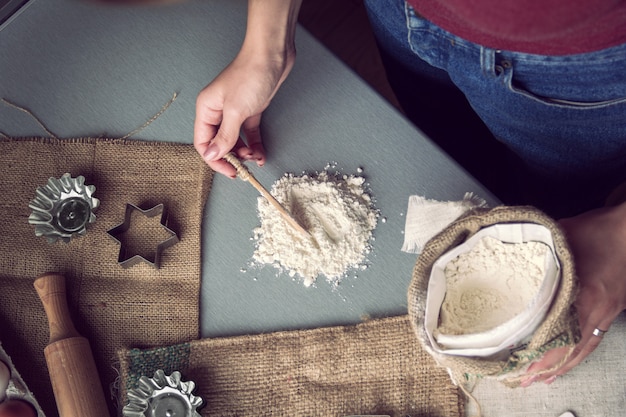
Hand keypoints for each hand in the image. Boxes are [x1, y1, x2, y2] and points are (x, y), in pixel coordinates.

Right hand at [193, 0, 300, 176]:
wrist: (272, 55)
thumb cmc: (250, 75)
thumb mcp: (235, 111)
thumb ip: (225, 136)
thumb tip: (213, 154)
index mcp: (206, 109)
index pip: (203, 142)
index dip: (215, 159)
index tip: (230, 171)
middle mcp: (218, 111)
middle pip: (219, 143)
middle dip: (232, 158)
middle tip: (244, 169)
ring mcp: (234, 111)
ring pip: (235, 141)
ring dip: (244, 153)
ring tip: (255, 158)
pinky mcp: (250, 110)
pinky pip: (249, 134)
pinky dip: (255, 145)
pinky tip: (261, 154)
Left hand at [521, 201, 625, 385]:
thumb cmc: (600, 231)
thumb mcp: (563, 237)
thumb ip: (538, 251)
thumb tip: (511, 251)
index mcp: (586, 294)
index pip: (559, 332)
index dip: (541, 351)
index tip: (522, 364)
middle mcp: (598, 310)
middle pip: (570, 347)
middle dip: (547, 367)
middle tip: (524, 380)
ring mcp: (607, 313)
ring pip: (583, 348)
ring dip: (562, 366)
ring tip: (543, 380)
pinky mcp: (612, 311)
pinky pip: (594, 340)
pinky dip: (578, 354)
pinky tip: (568, 362)